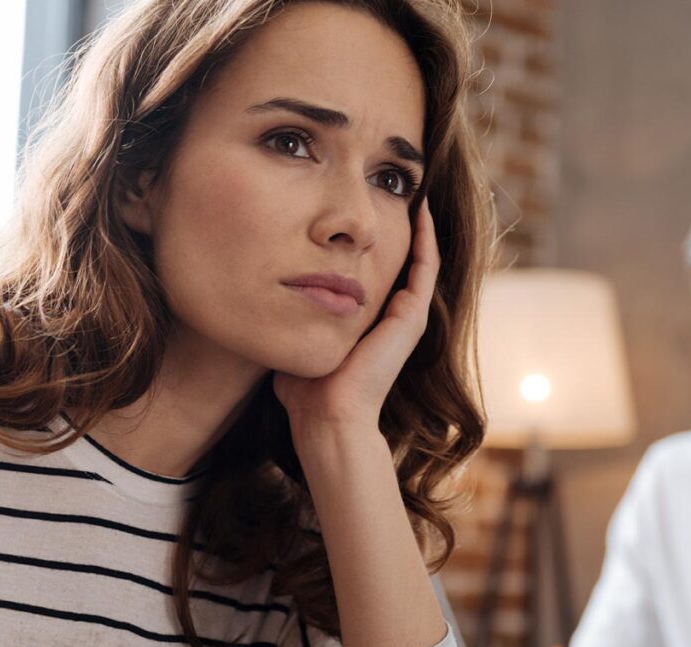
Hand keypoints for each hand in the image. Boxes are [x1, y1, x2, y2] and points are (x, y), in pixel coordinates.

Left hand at [273, 198, 439, 439]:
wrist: (326, 416)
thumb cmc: (304, 388)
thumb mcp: (297, 335)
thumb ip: (290, 316)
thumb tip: (264, 297)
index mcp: (369, 319)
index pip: (377, 268)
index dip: (372, 238)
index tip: (360, 207)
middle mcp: (393, 316)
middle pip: (403, 258)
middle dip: (398, 222)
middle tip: (392, 186)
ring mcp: (408, 316)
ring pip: (421, 257)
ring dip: (418, 223)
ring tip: (413, 187)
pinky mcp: (413, 317)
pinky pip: (426, 266)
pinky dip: (425, 236)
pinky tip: (418, 208)